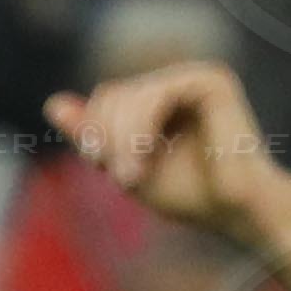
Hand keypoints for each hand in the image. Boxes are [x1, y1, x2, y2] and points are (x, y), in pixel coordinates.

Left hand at [43, 57, 290, 251]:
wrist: (239, 211)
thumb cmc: (192, 195)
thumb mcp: (128, 167)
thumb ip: (94, 137)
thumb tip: (52, 103)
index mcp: (158, 100)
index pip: (107, 98)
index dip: (93, 130)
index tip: (99, 166)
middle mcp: (176, 82)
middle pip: (113, 93)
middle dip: (106, 136)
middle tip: (121, 179)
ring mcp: (194, 78)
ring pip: (130, 94)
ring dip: (121, 139)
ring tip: (131, 178)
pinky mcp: (211, 81)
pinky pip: (157, 93)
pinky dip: (141, 127)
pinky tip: (143, 157)